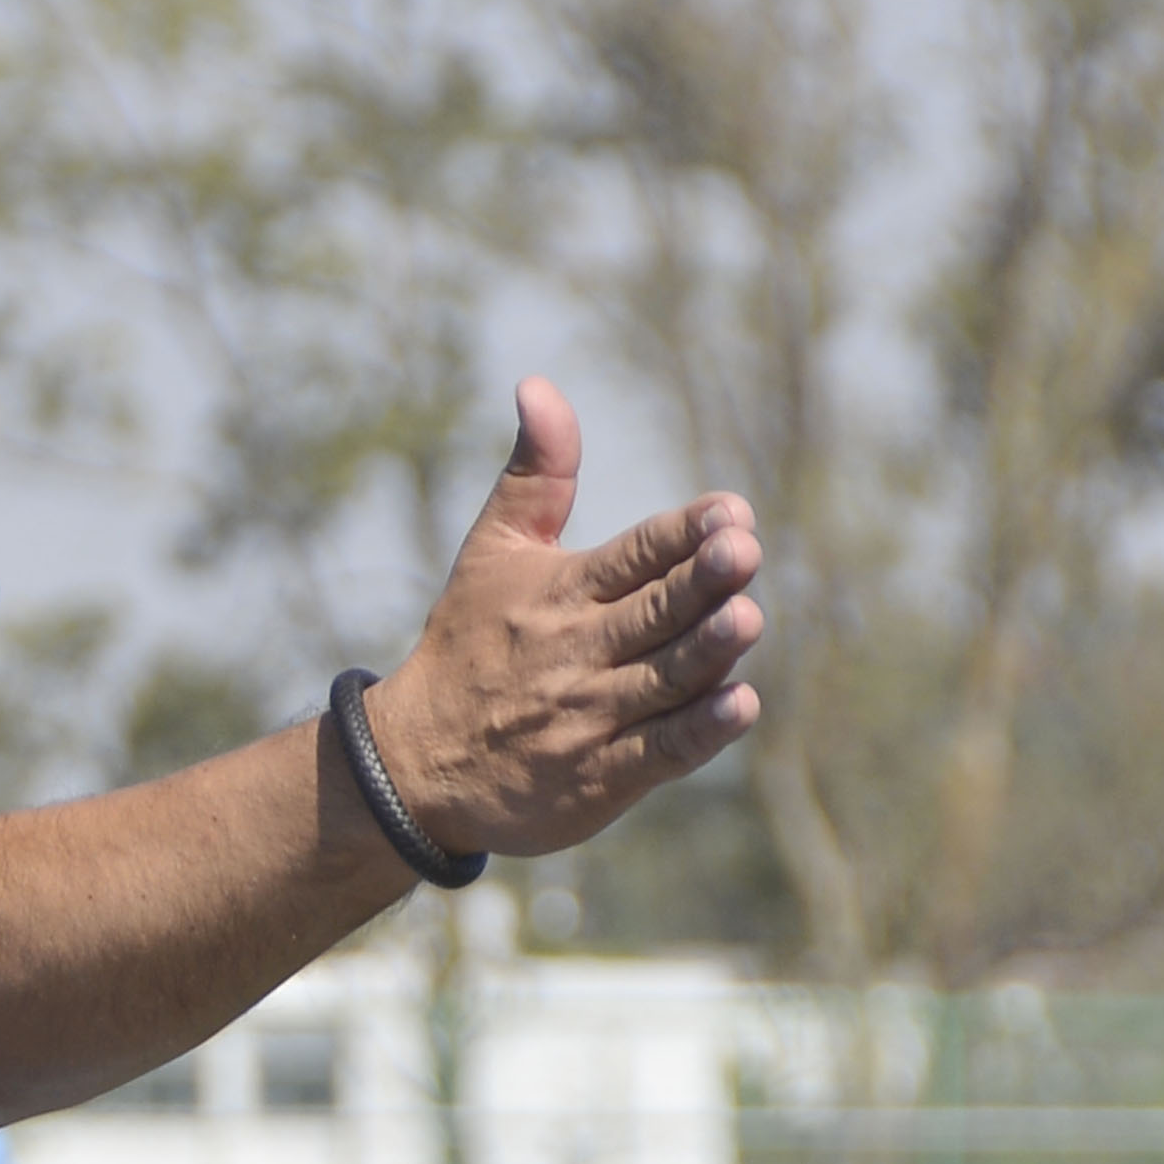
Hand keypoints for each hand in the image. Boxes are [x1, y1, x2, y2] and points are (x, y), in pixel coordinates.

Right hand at [361, 379, 761, 859]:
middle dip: (699, 583)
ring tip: (746, 618)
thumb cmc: (468, 644)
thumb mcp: (493, 551)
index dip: (682, 532)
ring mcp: (589, 717)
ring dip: (706, 652)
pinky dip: (698, 731)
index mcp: (559, 591)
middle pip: (652, 613)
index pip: (632, 554)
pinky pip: (658, 751)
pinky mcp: (600, 778)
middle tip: (743, 552)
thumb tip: (539, 384)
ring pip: (662, 680)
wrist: (417, 766)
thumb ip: (537, 474)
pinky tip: (739, 706)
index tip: (730, 510)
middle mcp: (576, 651)